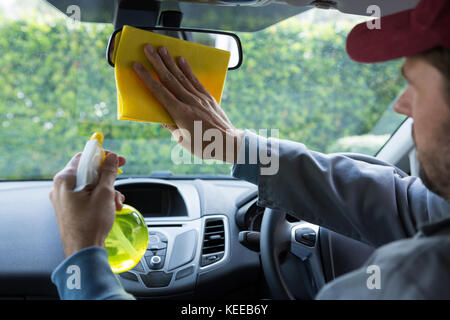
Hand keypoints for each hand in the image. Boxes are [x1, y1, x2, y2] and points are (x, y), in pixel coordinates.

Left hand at [49, 151, 125, 256]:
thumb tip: (111, 158)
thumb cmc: (91, 224)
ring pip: (89, 185)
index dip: (103, 156)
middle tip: (119, 181)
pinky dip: (99, 198)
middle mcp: (60, 188)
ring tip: (115, 202)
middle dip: (107, 178)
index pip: (84, 157)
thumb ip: (108, 172)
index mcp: (65, 179)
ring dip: (106, 190)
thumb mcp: (104, 194)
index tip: (117, 159)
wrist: (84, 250)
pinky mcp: (69, 209)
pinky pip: (86, 196)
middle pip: (87, 172)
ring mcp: (64, 199)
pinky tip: (110, 207)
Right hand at [133, 44, 243, 162]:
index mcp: (180, 113)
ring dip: (170, 61)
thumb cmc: (204, 146)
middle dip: (157, 62)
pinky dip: (187, 69)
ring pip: (182, 76)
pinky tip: (181, 60)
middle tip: (148, 48)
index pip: (159, 91)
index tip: (138, 65)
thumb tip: (161, 117)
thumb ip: (171, 126)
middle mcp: (189, 102)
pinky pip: (195, 80)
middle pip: (169, 79)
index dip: (147, 77)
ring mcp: (200, 98)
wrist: (228, 143)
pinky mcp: (208, 97)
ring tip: (162, 48)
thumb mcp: (182, 140)